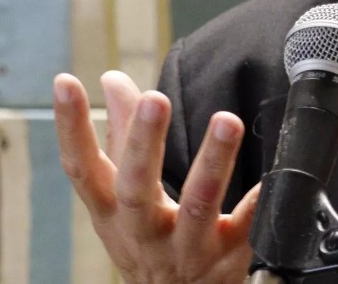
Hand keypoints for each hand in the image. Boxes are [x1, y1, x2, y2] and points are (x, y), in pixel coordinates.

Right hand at [54, 70, 259, 283]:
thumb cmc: (145, 240)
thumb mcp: (122, 197)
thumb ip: (121, 135)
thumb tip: (112, 80)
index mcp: (111, 212)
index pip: (82, 167)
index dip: (71, 128)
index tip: (66, 83)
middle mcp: (143, 233)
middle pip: (136, 189)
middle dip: (143, 144)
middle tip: (155, 99)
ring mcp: (186, 248)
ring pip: (198, 206)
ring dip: (213, 162)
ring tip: (227, 120)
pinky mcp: (228, 257)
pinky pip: (248, 227)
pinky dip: (260, 201)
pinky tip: (271, 173)